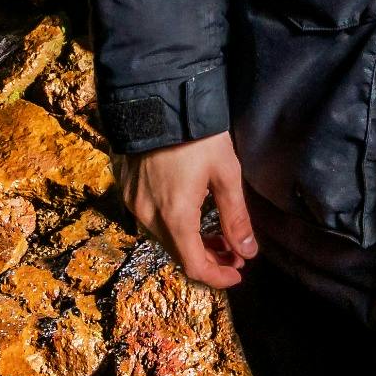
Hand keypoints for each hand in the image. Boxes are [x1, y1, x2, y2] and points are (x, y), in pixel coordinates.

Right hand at [120, 132, 257, 289]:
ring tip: (217, 235)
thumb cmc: (196, 134)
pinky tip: (192, 215)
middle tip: (234, 252)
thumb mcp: (226, 173)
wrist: (157, 98)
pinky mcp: (127, 189)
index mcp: (175, 216)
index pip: (194, 266)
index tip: (238, 274)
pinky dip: (173, 226)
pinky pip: (152, 220)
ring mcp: (134, 203)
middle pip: (178, 254)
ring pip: (165, 238)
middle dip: (209, 259)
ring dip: (191, 242)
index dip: (217, 277)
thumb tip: (248, 252)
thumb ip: (236, 217)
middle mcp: (149, 216)